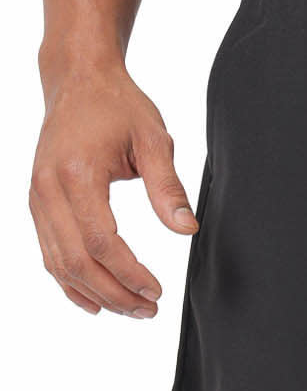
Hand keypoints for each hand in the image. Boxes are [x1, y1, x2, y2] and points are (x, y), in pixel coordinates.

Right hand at [30, 63, 195, 316]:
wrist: (78, 80)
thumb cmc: (117, 106)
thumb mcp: (153, 140)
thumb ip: (168, 187)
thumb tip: (187, 230)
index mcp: (76, 173)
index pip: (102, 241)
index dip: (130, 274)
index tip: (158, 291)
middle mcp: (47, 188)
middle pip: (77, 261)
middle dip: (115, 293)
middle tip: (150, 310)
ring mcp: (37, 197)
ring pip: (58, 263)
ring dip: (95, 293)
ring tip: (132, 310)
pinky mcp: (37, 204)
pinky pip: (49, 253)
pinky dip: (70, 282)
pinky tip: (95, 302)